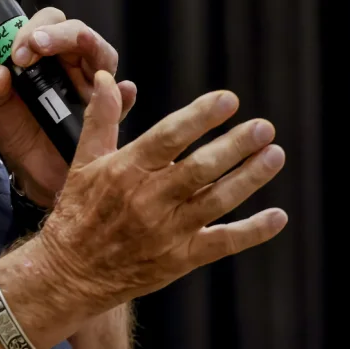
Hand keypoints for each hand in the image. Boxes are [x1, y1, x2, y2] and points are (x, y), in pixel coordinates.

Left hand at [0, 8, 136, 205]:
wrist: (34, 176)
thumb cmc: (20, 135)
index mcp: (45, 59)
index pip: (48, 24)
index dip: (34, 29)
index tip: (18, 51)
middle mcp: (72, 68)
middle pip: (78, 33)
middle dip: (59, 33)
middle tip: (37, 45)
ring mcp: (93, 89)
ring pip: (103, 56)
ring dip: (91, 46)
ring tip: (78, 45)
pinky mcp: (108, 115)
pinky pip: (123, 101)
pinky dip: (123, 93)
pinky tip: (122, 89)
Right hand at [35, 71, 286, 312]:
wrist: (72, 272)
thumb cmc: (79, 212)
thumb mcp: (83, 161)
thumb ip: (101, 117)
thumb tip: (108, 78)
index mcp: (125, 170)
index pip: (167, 137)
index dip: (199, 117)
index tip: (228, 99)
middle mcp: (148, 199)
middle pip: (199, 168)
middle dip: (234, 146)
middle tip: (263, 126)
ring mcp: (166, 230)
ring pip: (217, 200)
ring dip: (249, 178)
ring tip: (274, 155)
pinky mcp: (180, 258)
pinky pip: (222, 242)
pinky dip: (253, 231)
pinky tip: (277, 216)